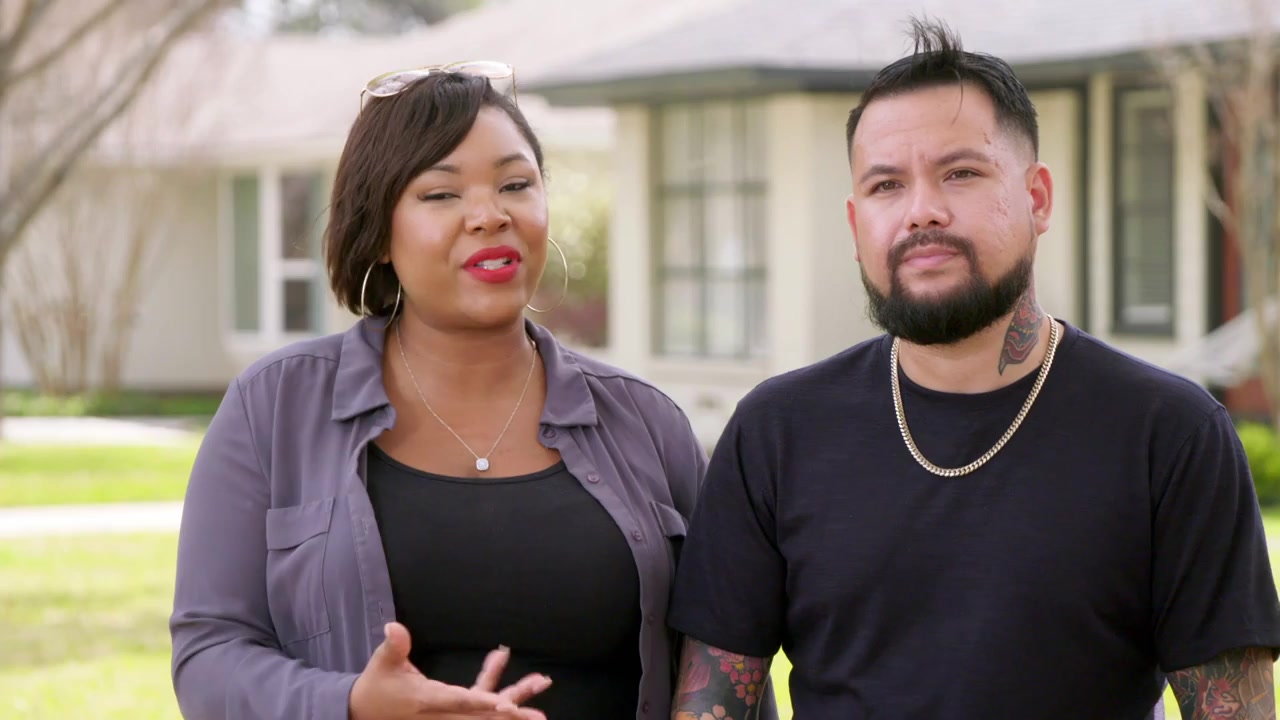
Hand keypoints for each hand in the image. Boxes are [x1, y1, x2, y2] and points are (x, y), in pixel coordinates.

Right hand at [349, 622, 550, 719]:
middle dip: (511, 713)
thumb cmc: (376, 686)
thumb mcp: (382, 664)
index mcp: (428, 701)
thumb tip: (394, 626)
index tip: (506, 706)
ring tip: (541, 681)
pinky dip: (491, 680)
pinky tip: (500, 656)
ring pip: (485, 709)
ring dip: (513, 696)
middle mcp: (443, 713)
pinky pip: (476, 696)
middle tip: (537, 715)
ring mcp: (448, 714)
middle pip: (482, 714)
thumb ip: (394, 646)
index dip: (483, 703)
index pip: (461, 702)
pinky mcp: (451, 709)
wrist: (364, 712)